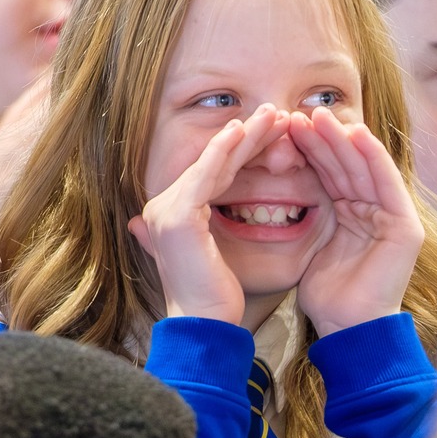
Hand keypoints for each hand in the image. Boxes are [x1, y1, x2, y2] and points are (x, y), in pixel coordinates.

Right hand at [129, 105, 287, 323]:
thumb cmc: (217, 297)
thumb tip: (206, 214)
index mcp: (169, 215)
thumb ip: (212, 227)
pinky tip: (243, 131)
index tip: (271, 132)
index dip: (241, 151)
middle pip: (212, 164)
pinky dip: (223, 152)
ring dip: (243, 136)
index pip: (211, 174)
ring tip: (272, 114)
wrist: (204, 325)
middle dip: (246, 137)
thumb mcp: (219, 252)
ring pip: (211, 163)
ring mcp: (165, 211)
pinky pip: (205, 175)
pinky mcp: (178, 216)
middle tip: (276, 112)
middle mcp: (160, 208)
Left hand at [291, 108, 422, 337]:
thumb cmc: (327, 296)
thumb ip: (310, 215)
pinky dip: (372, 157)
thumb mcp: (312, 246)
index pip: (330, 174)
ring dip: (343, 139)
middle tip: (297, 112)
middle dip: (323, 138)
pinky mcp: (405, 225)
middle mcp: (375, 211)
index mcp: (353, 215)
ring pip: (364, 168)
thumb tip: (280, 186)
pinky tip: (354, 134)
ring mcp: (393, 217)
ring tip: (318, 115)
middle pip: (346, 166)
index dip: (309, 150)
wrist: (347, 330)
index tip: (283, 129)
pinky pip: (387, 183)